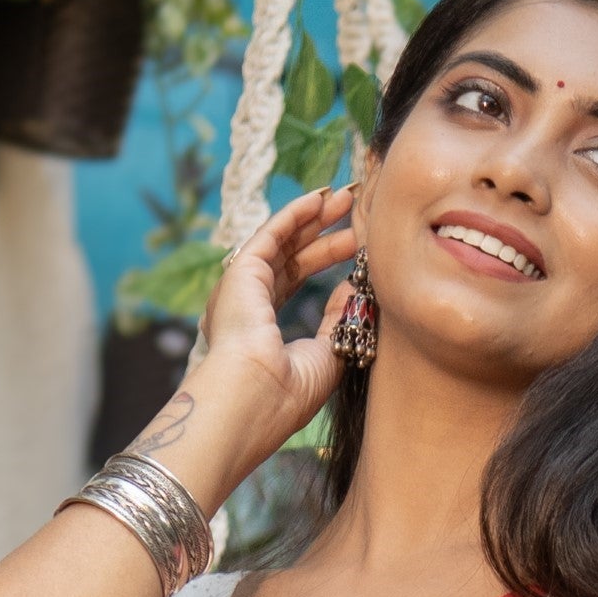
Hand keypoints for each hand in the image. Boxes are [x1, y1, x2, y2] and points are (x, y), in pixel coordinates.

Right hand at [143, 182, 363, 508]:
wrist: (253, 398)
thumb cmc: (288, 394)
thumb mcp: (328, 355)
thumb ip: (341, 320)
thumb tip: (355, 286)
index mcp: (261, 329)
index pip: (295, 282)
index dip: (325, 259)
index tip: (356, 245)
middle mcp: (247, 304)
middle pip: (290, 257)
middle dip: (323, 233)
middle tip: (356, 211)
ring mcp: (241, 287)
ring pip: (281, 241)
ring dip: (313, 217)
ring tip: (347, 197)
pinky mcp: (240, 272)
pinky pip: (271, 233)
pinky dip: (296, 214)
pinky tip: (321, 199)